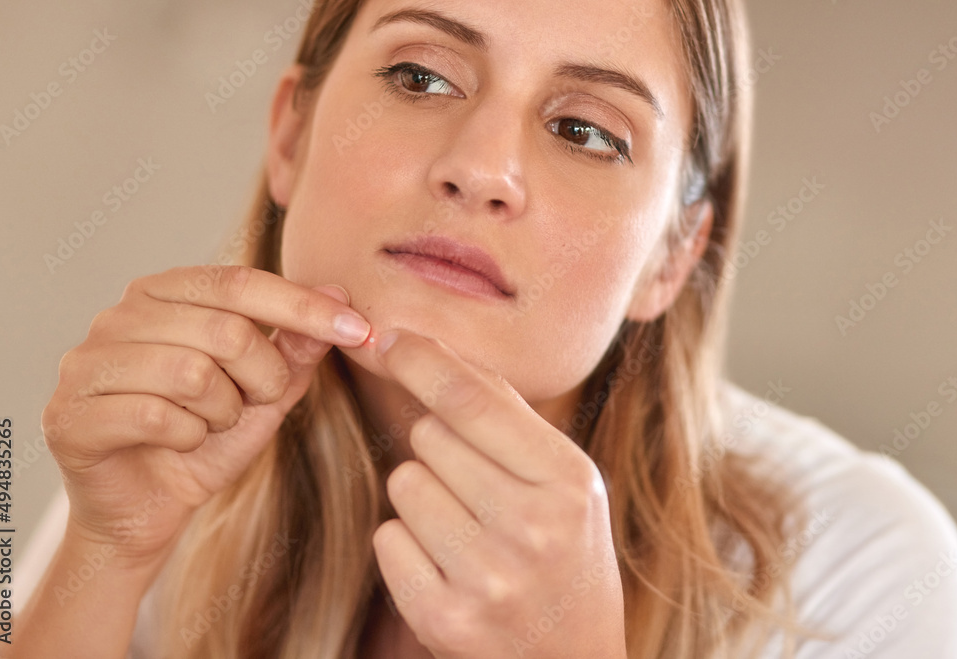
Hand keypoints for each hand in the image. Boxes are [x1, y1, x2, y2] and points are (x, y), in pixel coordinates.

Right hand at [43, 264, 371, 563]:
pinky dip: (188, 438)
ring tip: (211, 422)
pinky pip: (157, 416)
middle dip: (261, 376)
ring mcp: (88, 360)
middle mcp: (121, 313)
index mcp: (166, 290)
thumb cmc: (206, 438)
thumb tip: (338, 293)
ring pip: (193, 372)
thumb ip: (295, 344)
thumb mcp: (265, 390)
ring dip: (223, 411)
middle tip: (255, 401)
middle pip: (225, 329)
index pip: (242, 281)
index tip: (361, 329)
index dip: (305, 306)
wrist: (148, 510)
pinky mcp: (70, 412)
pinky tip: (179, 443)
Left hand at [370, 330, 625, 658]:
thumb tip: (430, 348)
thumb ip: (506, 413)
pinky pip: (388, 537)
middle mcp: (532, 528)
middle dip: (440, 447)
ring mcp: (487, 579)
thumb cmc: (565, 550)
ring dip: (423, 495)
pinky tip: (448, 565)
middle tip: (478, 486)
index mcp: (568, 480)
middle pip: (428, 436)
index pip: (473, 400)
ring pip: (404, 482)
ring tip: (468, 529)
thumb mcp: (563, 477)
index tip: (389, 336)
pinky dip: (407, 543)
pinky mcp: (443, 620)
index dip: (422, 360)